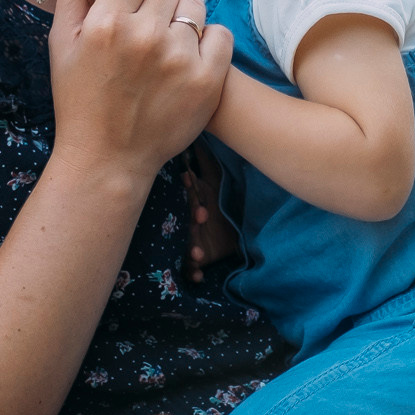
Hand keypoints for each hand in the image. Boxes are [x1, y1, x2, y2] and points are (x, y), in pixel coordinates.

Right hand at [47, 0, 231, 177]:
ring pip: (195, 7)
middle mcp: (146, 36)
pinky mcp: (207, 80)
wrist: (107, 159)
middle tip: (147, 28)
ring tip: (167, 46)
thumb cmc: (80, 101)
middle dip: (157, 1)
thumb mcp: (62, 45)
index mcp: (107, 23)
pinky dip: (209, 42)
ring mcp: (180, 58)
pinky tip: (189, 58)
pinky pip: (220, 34)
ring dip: (183, 20)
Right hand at [183, 146, 239, 282]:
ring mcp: (190, 241)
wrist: (227, 236)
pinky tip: (198, 277)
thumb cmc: (214, 206)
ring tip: (197, 255)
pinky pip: (192, 269)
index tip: (198, 194)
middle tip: (202, 217)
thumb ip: (206, 164)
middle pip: (187, 223)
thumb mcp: (213, 185)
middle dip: (193, 222)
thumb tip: (197, 136)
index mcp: (194, 205)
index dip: (194, 196)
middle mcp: (189, 223)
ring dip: (191, 251)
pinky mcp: (197, 259)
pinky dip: (194, 273)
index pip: (190, 199)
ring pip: (186, 246)